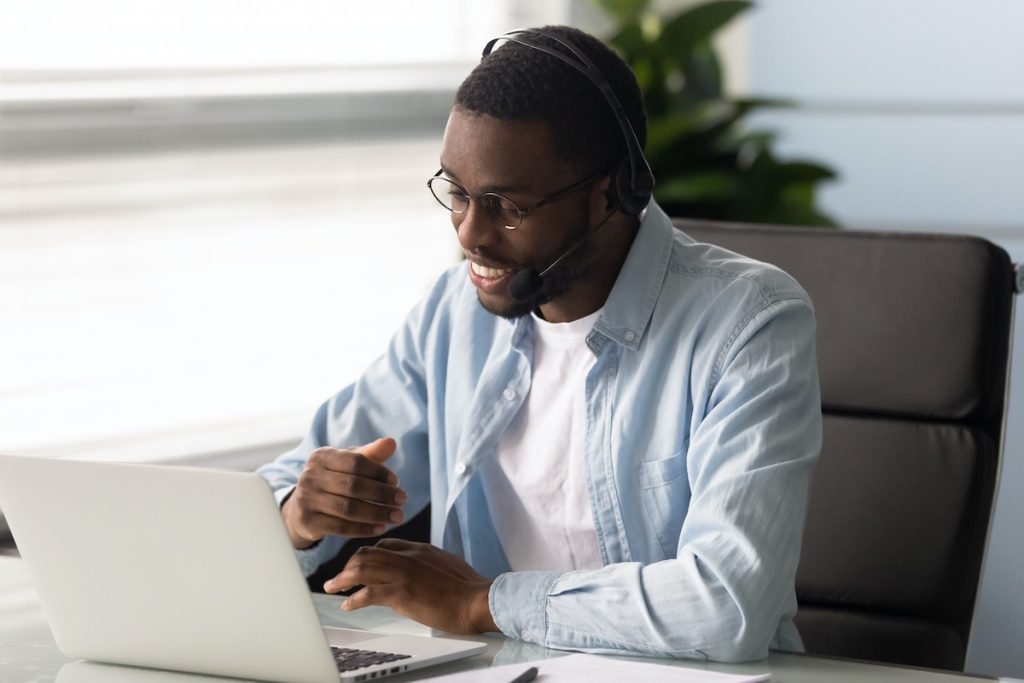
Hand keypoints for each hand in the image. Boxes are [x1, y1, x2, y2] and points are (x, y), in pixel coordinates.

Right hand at [282, 438, 406, 548]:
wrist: (301, 509)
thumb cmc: (333, 481)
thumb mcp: (348, 465)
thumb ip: (371, 454)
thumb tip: (392, 442)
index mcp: (322, 456)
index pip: (355, 462)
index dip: (378, 472)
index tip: (396, 482)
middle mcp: (310, 476)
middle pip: (353, 486)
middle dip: (382, 494)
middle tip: (403, 500)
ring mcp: (307, 499)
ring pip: (348, 508)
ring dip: (377, 513)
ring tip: (397, 516)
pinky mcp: (308, 521)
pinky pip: (340, 527)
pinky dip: (363, 529)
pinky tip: (381, 528)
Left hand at [323, 539, 497, 634]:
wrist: (477, 599)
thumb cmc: (468, 587)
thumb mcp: (446, 563)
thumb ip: (429, 562)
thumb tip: (421, 569)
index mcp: (419, 548)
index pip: (385, 543)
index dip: (369, 554)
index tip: (360, 565)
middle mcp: (408, 556)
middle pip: (367, 552)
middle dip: (349, 565)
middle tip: (340, 577)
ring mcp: (403, 574)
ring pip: (362, 568)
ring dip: (343, 579)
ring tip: (332, 588)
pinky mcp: (401, 593)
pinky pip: (368, 593)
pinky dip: (354, 599)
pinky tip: (348, 605)